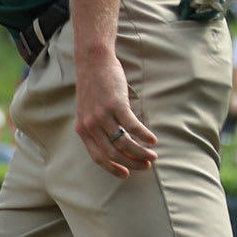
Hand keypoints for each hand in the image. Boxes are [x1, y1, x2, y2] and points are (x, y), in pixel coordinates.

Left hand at [73, 47, 156, 179]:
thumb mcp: (87, 111)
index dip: (113, 168)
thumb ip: (96, 128)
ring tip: (153, 155)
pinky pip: (132, 127)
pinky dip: (144, 136)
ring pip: (124, 143)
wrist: (93, 62)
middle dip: (131, 163)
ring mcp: (102, 115)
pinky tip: (153, 139)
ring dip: (141, 152)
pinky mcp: (115, 105)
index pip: (98, 157)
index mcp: (82, 129)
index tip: (126, 174)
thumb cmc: (94, 87)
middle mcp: (90, 125)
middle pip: (112, 154)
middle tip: (145, 165)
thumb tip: (113, 144)